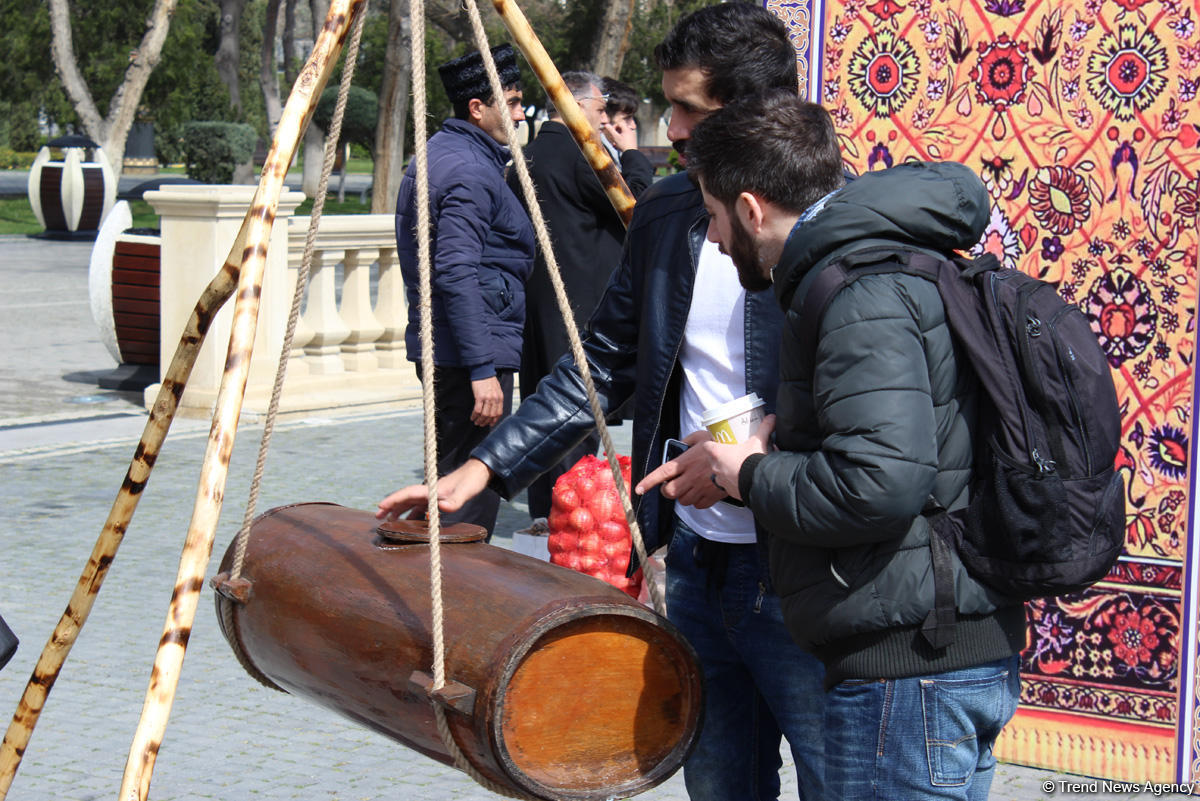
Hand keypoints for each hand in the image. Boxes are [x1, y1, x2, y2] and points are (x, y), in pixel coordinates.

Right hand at [376, 458, 493, 520]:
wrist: (479, 473)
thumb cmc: (472, 481)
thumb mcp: (465, 492)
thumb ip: (455, 500)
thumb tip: (443, 508)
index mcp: (432, 489)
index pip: (408, 493)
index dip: (394, 499)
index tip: (381, 506)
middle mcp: (429, 491)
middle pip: (406, 498)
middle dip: (391, 506)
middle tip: (378, 516)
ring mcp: (433, 495)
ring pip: (411, 503)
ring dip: (400, 511)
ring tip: (388, 520)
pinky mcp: (438, 498)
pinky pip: (421, 507)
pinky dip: (413, 514)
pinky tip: (410, 522)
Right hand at [470, 376, 503, 426]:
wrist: (482, 371)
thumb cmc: (489, 380)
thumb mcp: (497, 389)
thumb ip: (497, 399)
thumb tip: (494, 408)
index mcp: (500, 398)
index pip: (499, 413)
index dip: (494, 420)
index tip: (490, 424)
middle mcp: (495, 399)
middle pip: (491, 415)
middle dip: (486, 422)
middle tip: (481, 424)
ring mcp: (487, 398)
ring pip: (484, 414)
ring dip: (480, 420)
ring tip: (476, 422)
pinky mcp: (479, 397)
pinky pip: (477, 410)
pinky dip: (474, 415)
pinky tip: (472, 417)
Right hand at [601, 119, 637, 152]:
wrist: (631, 153)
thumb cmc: (623, 145)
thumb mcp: (615, 137)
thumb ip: (611, 130)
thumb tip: (606, 124)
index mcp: (627, 129)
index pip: (619, 123)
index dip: (614, 126)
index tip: (611, 132)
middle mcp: (630, 131)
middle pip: (621, 128)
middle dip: (616, 132)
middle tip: (613, 137)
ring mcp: (632, 136)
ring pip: (623, 133)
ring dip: (618, 137)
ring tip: (615, 143)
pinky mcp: (632, 140)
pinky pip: (626, 138)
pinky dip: (621, 140)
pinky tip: (618, 145)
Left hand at [635, 429, 725, 508]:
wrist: (742, 463)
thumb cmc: (724, 446)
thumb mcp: (703, 436)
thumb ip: (689, 440)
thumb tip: (681, 444)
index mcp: (686, 461)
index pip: (663, 472)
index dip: (649, 481)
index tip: (639, 489)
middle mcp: (691, 477)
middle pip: (670, 492)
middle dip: (667, 491)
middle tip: (671, 486)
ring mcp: (700, 489)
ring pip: (682, 501)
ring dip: (682, 496)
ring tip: (689, 488)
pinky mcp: (711, 497)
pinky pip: (697, 505)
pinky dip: (696, 501)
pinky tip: (701, 493)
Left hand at [690, 415, 775, 501]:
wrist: (760, 484)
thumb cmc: (753, 461)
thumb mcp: (759, 441)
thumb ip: (764, 428)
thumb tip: (771, 418)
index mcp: (717, 453)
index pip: (706, 445)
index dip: (711, 443)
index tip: (719, 441)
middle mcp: (716, 467)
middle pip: (712, 459)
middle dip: (720, 456)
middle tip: (731, 452)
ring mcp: (721, 480)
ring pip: (719, 473)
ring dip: (726, 469)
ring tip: (737, 466)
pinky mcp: (729, 491)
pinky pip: (728, 485)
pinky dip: (733, 481)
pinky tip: (742, 478)